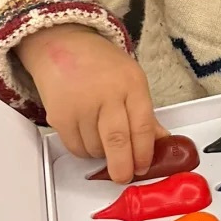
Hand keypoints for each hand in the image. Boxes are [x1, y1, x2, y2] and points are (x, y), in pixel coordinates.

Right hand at [17, 25, 166, 182]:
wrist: (62, 44)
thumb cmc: (100, 63)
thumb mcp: (131, 80)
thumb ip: (145, 113)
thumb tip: (161, 142)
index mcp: (131, 84)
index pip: (142, 126)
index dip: (144, 153)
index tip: (144, 166)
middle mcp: (107, 93)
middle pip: (117, 141)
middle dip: (123, 166)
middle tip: (124, 176)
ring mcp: (81, 104)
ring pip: (95, 148)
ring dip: (102, 156)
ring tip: (104, 144)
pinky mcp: (60, 115)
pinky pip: (76, 147)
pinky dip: (84, 151)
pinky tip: (88, 139)